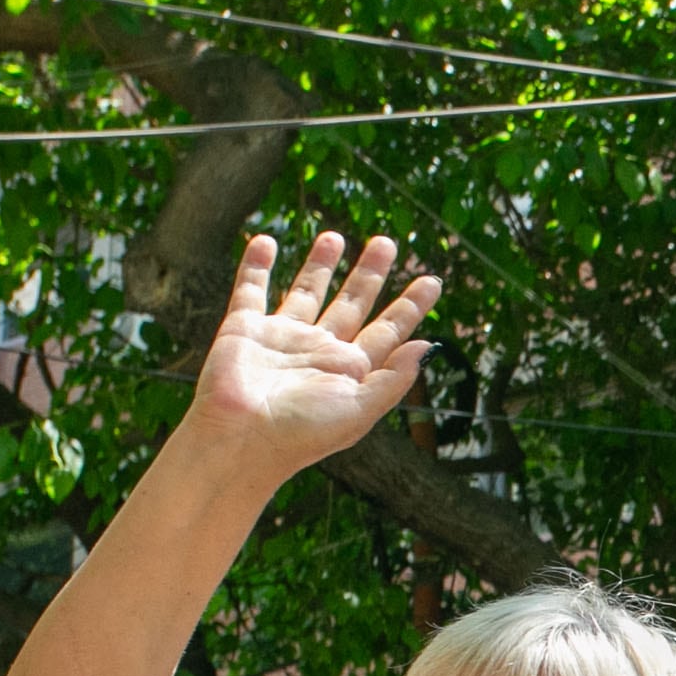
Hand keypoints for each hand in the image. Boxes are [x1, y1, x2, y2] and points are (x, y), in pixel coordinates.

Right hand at [184, 233, 439, 485]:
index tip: (432, 281)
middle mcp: (319, 350)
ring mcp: (282, 337)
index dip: (409, 306)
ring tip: (334, 236)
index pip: (388, 331)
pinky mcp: (245, 328)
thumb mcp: (359, 410)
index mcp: (351, 370)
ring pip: (306, 291)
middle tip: (386, 242)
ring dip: (319, 264)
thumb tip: (426, 345)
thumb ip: (393, 378)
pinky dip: (255, 265)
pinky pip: (251, 289)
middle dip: (370, 274)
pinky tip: (264, 241)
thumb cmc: (304, 433)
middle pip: (351, 303)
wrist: (243, 439)